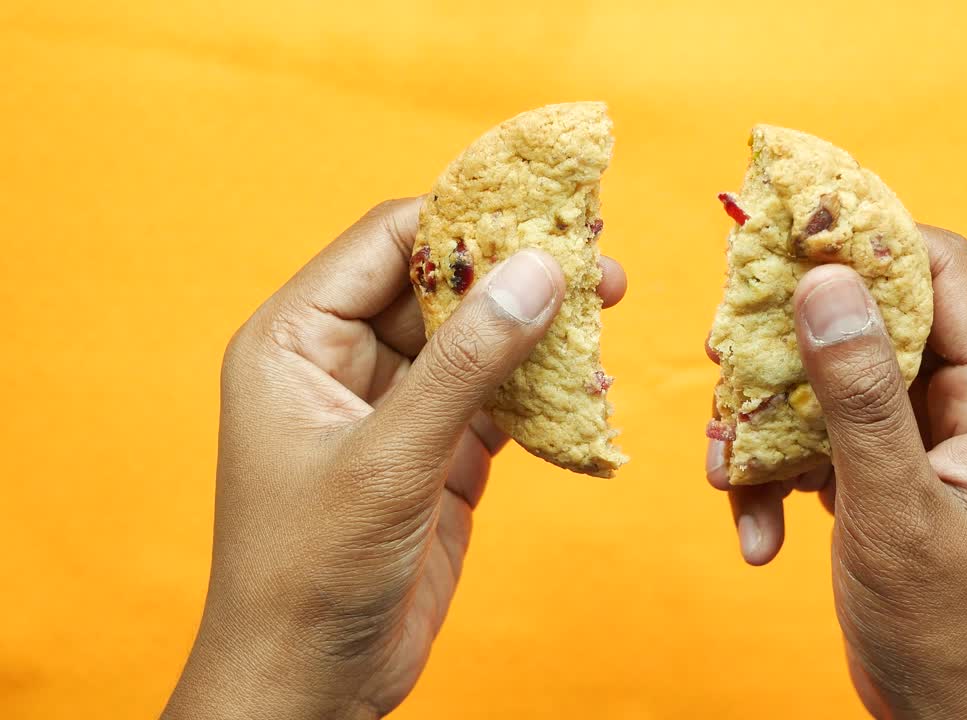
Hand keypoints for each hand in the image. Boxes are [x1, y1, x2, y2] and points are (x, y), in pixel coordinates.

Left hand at [164, 198, 626, 718]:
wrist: (310, 684)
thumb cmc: (309, 573)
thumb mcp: (389, 459)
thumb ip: (466, 363)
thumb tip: (539, 270)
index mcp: (295, 340)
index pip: (387, 243)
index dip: (465, 218)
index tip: (545, 207)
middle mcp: (343, 362)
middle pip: (440, 284)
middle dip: (515, 272)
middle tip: (596, 260)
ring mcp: (395, 408)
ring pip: (476, 340)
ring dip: (538, 329)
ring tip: (608, 305)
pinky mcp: (437, 452)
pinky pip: (496, 397)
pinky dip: (542, 389)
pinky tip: (588, 381)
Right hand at [705, 226, 966, 718]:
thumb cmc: (947, 629)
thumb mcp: (895, 509)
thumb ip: (859, 396)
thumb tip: (824, 282)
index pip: (943, 271)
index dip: (866, 245)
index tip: (783, 241)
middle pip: (873, 321)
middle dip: (792, 345)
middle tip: (725, 355)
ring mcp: (923, 440)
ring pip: (831, 382)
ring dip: (770, 422)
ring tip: (729, 470)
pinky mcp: (885, 473)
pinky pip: (820, 438)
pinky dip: (777, 473)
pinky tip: (758, 532)